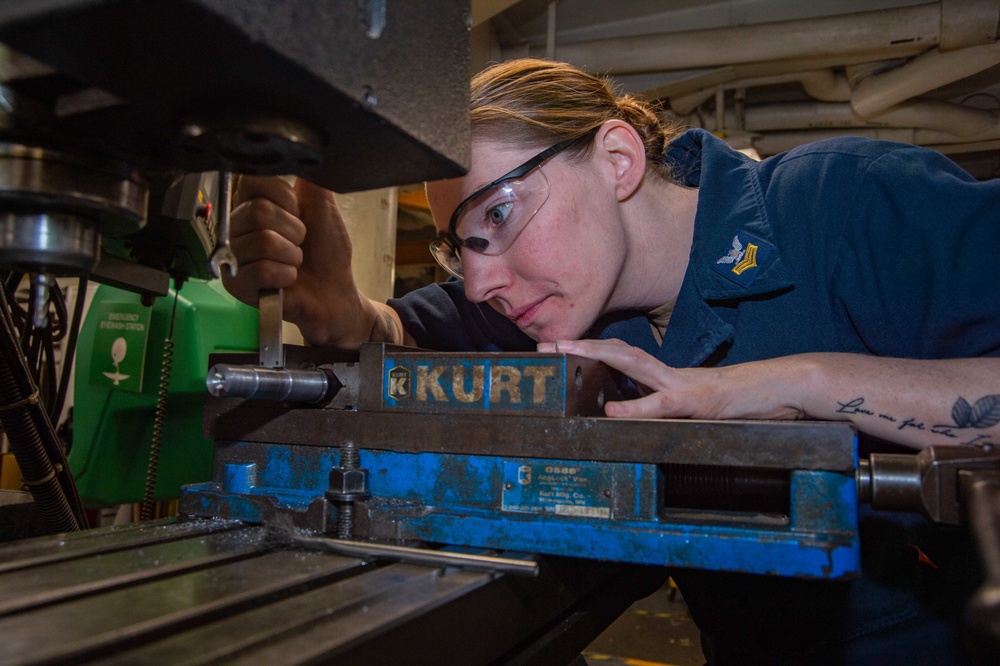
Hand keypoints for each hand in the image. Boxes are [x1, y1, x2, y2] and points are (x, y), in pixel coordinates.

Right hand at [224, 176, 370, 346]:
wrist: (334, 292)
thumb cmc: (327, 254)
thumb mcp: (325, 209)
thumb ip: (312, 180)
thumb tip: (305, 150)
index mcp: (255, 203)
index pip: (252, 180)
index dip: (284, 198)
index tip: (298, 213)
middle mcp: (239, 227)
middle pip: (257, 212)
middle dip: (293, 230)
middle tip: (300, 243)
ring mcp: (235, 256)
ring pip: (262, 242)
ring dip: (291, 256)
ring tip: (294, 262)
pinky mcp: (237, 284)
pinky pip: (261, 270)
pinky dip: (285, 275)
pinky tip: (287, 279)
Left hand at [537, 338, 804, 420]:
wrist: (771, 391)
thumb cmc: (727, 400)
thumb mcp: (683, 403)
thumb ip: (654, 402)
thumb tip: (622, 406)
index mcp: (658, 375)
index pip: (615, 355)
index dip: (584, 349)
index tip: (551, 347)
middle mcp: (662, 373)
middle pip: (614, 351)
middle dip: (577, 346)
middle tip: (542, 345)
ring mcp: (677, 383)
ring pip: (630, 364)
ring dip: (596, 356)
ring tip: (565, 354)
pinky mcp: (692, 401)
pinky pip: (659, 405)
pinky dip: (635, 408)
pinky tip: (612, 412)